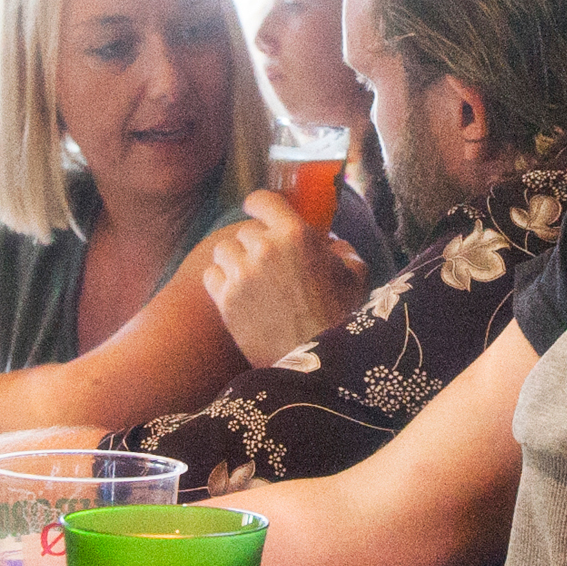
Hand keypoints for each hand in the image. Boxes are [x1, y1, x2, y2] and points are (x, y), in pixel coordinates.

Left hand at [192, 192, 365, 366]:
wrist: (319, 364)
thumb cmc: (342, 317)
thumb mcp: (355, 276)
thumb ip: (342, 250)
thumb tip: (329, 243)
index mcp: (296, 234)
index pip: (263, 200)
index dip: (259, 206)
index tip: (257, 212)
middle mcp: (264, 248)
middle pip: (244, 231)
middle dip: (255, 243)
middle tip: (266, 261)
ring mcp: (241, 274)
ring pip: (224, 250)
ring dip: (234, 260)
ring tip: (248, 277)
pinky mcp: (225, 300)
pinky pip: (211, 275)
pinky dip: (221, 281)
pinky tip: (235, 292)